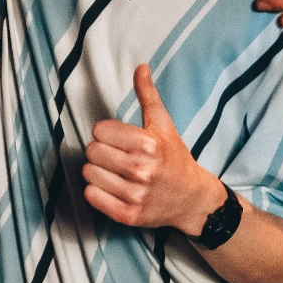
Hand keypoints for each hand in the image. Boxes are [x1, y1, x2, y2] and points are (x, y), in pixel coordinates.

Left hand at [82, 65, 226, 234]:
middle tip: (118, 157)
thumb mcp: (164, 125)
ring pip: (88, 173)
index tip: (120, 140)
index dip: (107, 133)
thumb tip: (140, 67)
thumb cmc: (175, 158)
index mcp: (148, 145)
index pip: (98, 131)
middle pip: (91, 151)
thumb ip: (148, 96)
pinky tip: (113, 188)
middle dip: (102, 151)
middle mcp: (141, 170)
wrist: (194, 200)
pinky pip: (90, 196)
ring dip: (98, 171)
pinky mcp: (127, 215)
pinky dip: (97, 192)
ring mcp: (134, 195)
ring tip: (116, 172)